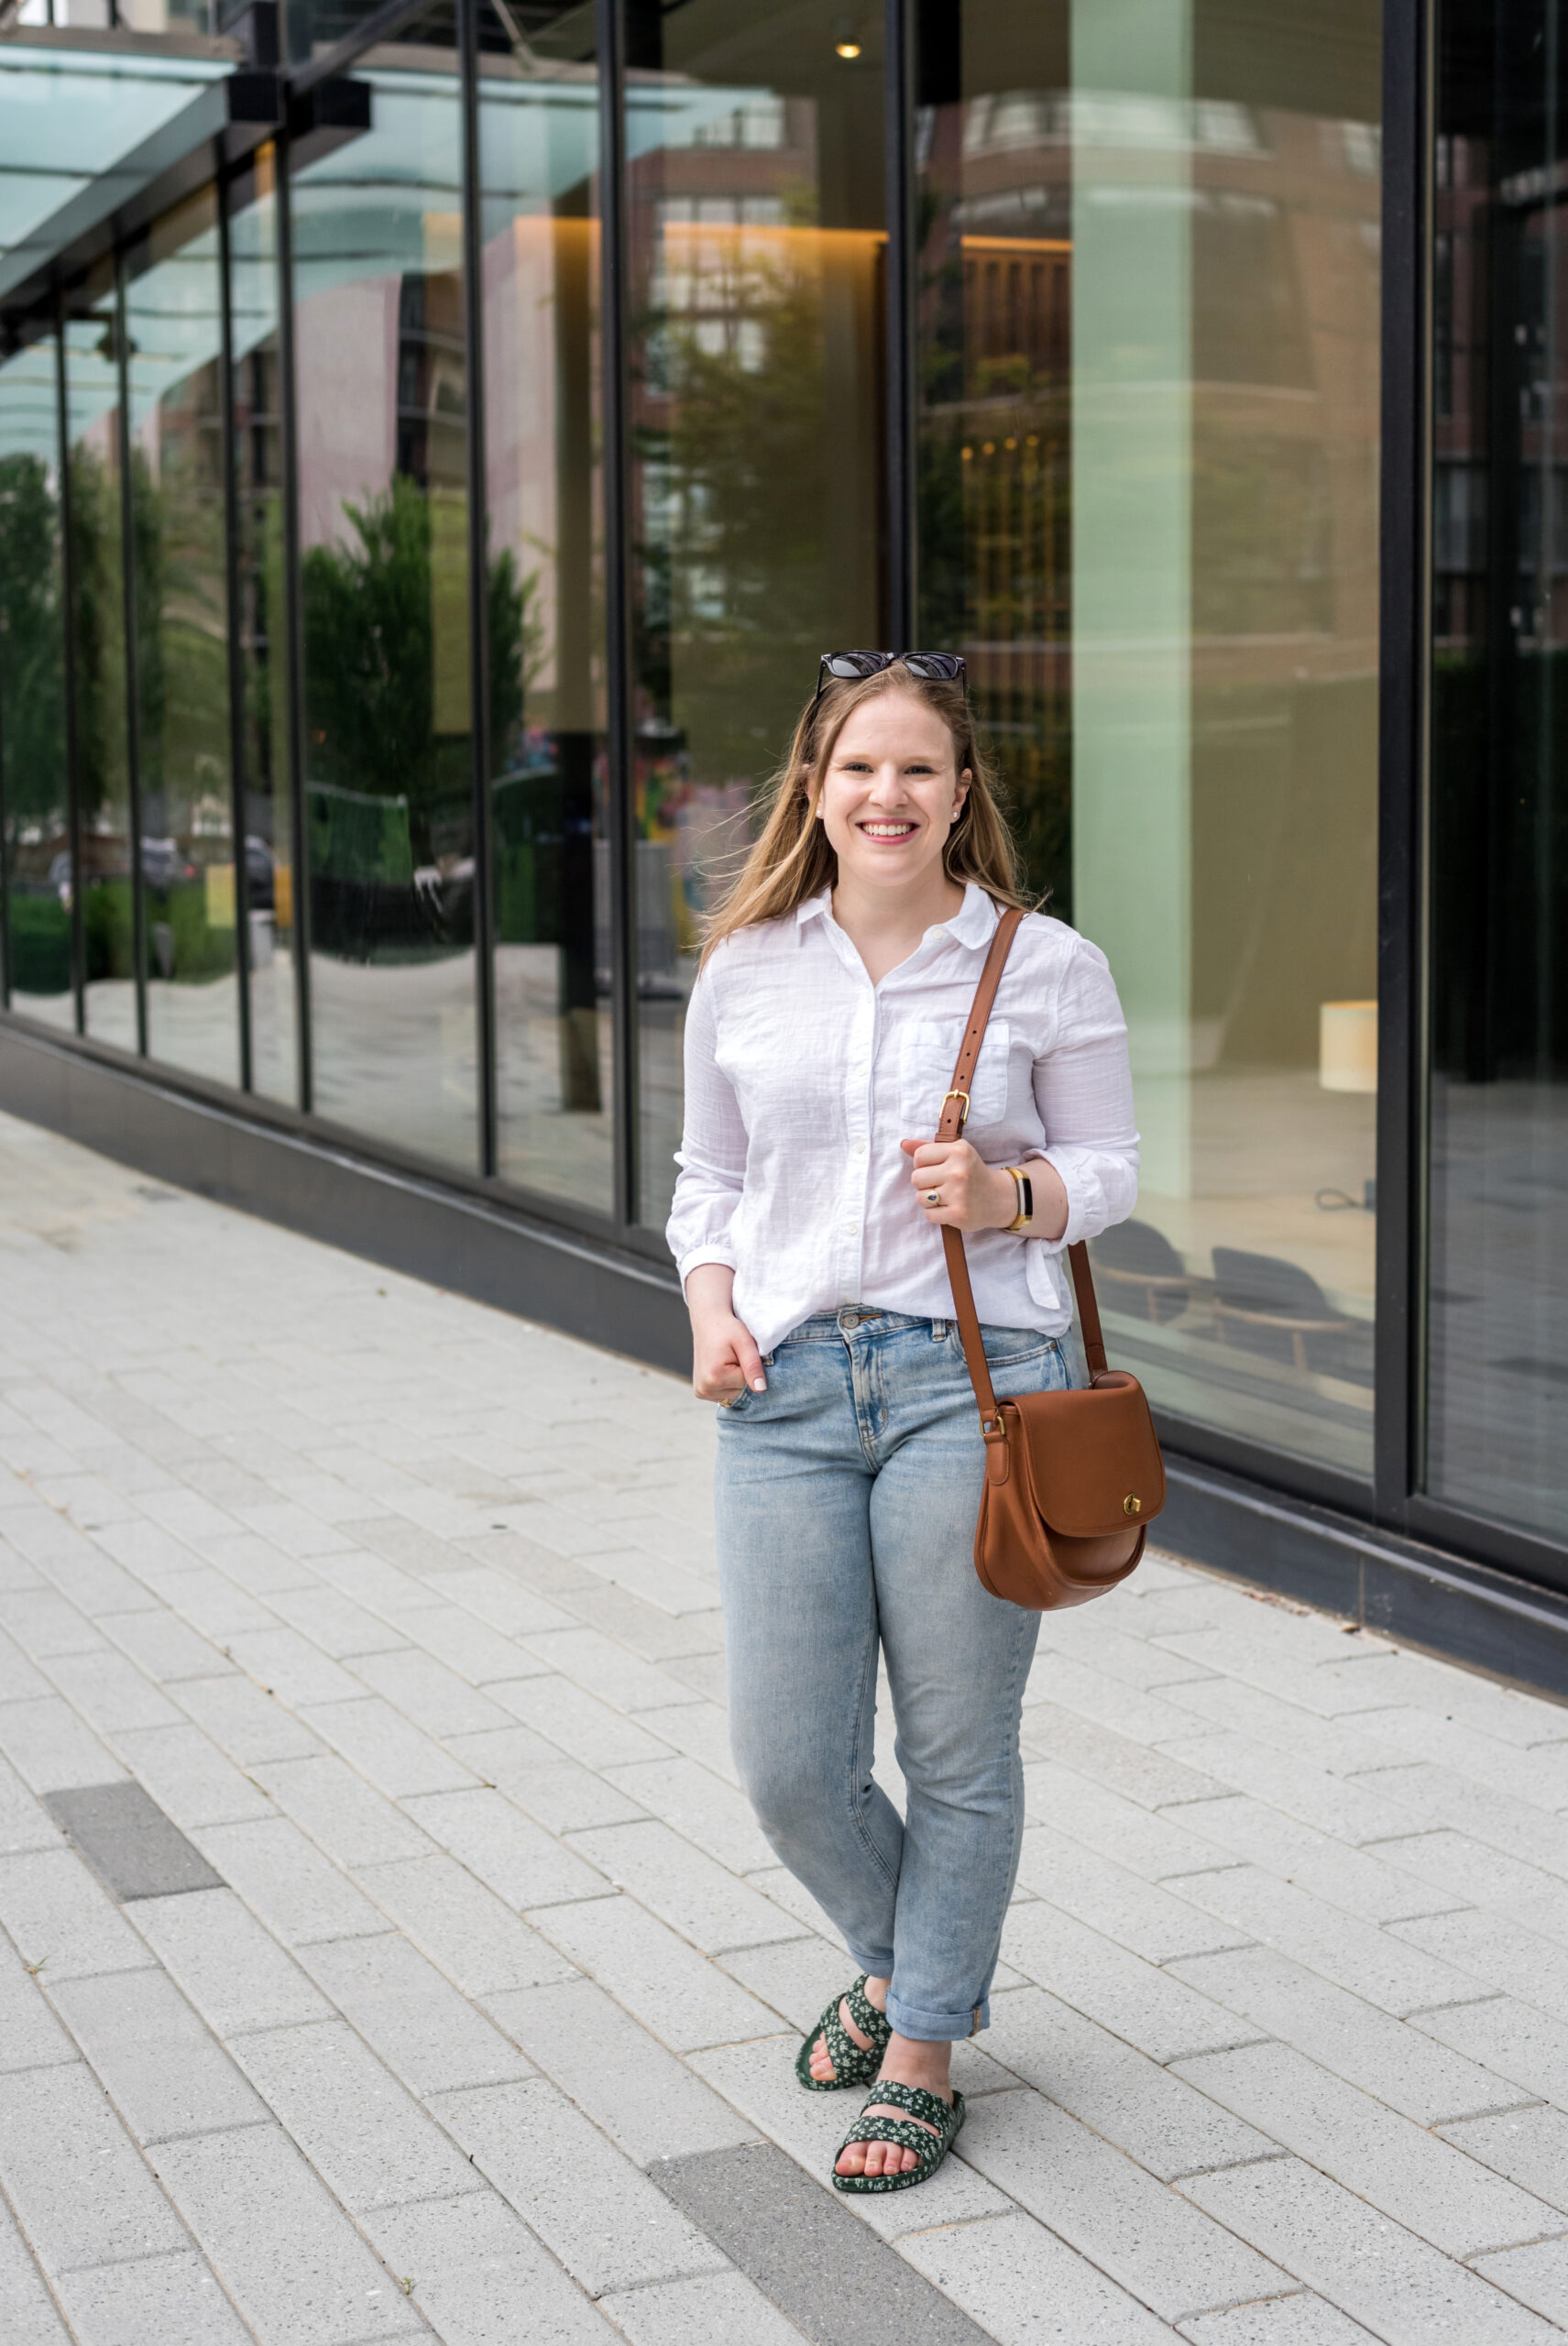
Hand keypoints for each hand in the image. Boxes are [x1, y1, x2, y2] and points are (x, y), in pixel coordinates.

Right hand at [686, 1263, 766, 1402]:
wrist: (708, 1321)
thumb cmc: (727, 1328)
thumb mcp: (744, 1342)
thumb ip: (753, 1366)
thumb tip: (761, 1389)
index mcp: (714, 1377)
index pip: (748, 1384)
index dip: (750, 1368)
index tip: (741, 1353)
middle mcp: (704, 1389)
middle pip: (740, 1392)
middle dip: (743, 1375)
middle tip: (734, 1356)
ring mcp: (701, 1392)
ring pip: (734, 1395)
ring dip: (736, 1380)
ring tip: (728, 1360)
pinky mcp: (701, 1392)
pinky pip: (725, 1394)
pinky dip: (729, 1383)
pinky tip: (723, 1368)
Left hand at [899, 1137, 1018, 1230]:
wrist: (998, 1197)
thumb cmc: (971, 1172)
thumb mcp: (955, 1153)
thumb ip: (928, 1148)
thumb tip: (903, 1143)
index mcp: (959, 1151)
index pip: (919, 1156)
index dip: (922, 1164)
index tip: (935, 1168)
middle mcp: (959, 1171)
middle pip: (916, 1178)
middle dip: (924, 1183)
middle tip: (941, 1184)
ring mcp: (959, 1193)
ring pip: (920, 1198)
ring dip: (928, 1200)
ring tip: (945, 1196)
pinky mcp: (958, 1213)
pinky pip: (929, 1215)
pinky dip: (936, 1214)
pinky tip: (949, 1207)